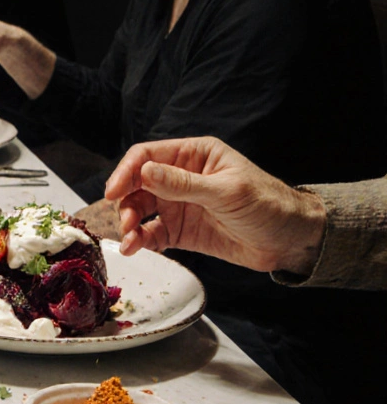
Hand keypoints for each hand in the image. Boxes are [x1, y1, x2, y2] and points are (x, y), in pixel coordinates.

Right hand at [103, 137, 326, 274]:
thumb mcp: (226, 192)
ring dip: (130, 223)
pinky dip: (140, 240)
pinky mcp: (180, 231)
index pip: (147, 156)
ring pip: (140, 210)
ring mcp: (179, 205)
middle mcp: (181, 177)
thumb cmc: (268, 205)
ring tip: (130, 240)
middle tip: (125, 222)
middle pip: (138, 184)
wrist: (290, 241)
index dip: (126, 172)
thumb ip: (183, 184)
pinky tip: (134, 248)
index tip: (113, 192)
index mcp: (194, 156)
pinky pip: (151, 233)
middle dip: (126, 202)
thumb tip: (144, 173)